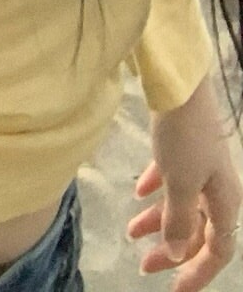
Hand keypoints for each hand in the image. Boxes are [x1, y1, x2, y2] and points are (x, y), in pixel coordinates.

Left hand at [128, 78, 240, 289]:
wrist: (178, 83)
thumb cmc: (183, 137)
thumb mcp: (181, 184)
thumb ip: (178, 221)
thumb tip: (174, 254)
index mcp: (225, 201)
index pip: (218, 250)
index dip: (198, 273)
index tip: (174, 290)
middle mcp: (217, 187)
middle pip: (197, 230)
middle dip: (172, 251)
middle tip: (142, 266)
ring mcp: (200, 165)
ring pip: (182, 205)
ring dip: (158, 220)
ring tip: (130, 232)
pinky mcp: (183, 145)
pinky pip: (172, 178)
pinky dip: (157, 189)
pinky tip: (138, 191)